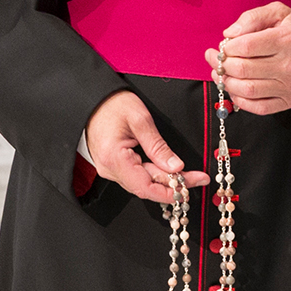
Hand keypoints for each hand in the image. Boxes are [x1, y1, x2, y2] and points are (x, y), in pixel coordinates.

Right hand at [84, 90, 208, 203]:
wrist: (92, 98)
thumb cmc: (112, 104)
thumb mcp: (140, 119)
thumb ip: (158, 146)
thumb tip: (176, 167)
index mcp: (114, 159)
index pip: (146, 187)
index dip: (170, 192)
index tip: (190, 187)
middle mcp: (109, 169)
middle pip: (146, 187)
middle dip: (174, 185)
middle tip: (198, 178)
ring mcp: (110, 168)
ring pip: (142, 183)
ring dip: (165, 181)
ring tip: (187, 175)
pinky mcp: (113, 165)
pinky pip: (136, 176)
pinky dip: (154, 175)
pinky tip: (168, 172)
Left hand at [206, 2, 290, 115]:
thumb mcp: (279, 13)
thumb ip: (253, 17)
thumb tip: (230, 33)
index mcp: (287, 40)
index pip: (246, 46)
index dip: (228, 47)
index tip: (224, 45)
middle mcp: (290, 65)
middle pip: (243, 69)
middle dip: (221, 64)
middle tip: (215, 58)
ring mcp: (289, 86)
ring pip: (247, 89)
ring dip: (226, 82)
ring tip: (220, 73)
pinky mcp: (288, 101)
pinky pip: (258, 107)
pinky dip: (240, 101)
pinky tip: (234, 89)